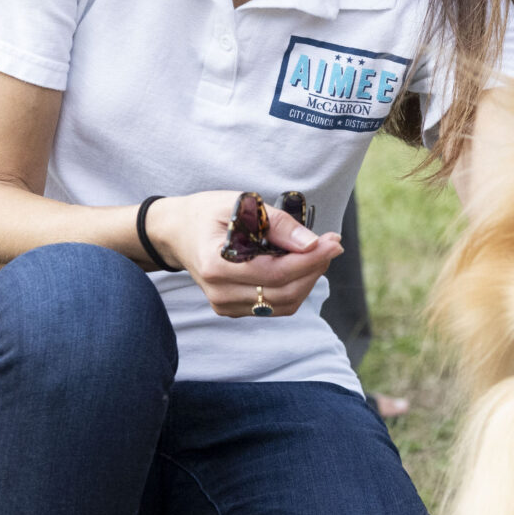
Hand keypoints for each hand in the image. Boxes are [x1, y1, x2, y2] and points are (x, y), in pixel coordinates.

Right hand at [149, 191, 343, 318]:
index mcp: (216, 265)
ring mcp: (225, 305)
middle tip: (331, 244)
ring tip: (316, 253)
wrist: (178, 233)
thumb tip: (312, 244)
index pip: (275, 273)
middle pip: (284, 293)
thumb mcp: (240, 204)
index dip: (310, 260)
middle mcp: (219, 293)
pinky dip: (294, 288)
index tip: (334, 242)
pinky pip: (274, 306)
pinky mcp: (232, 310)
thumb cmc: (209, 213)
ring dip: (308, 280)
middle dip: (314, 269)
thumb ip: (276, 224)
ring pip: (284, 304)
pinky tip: (297, 265)